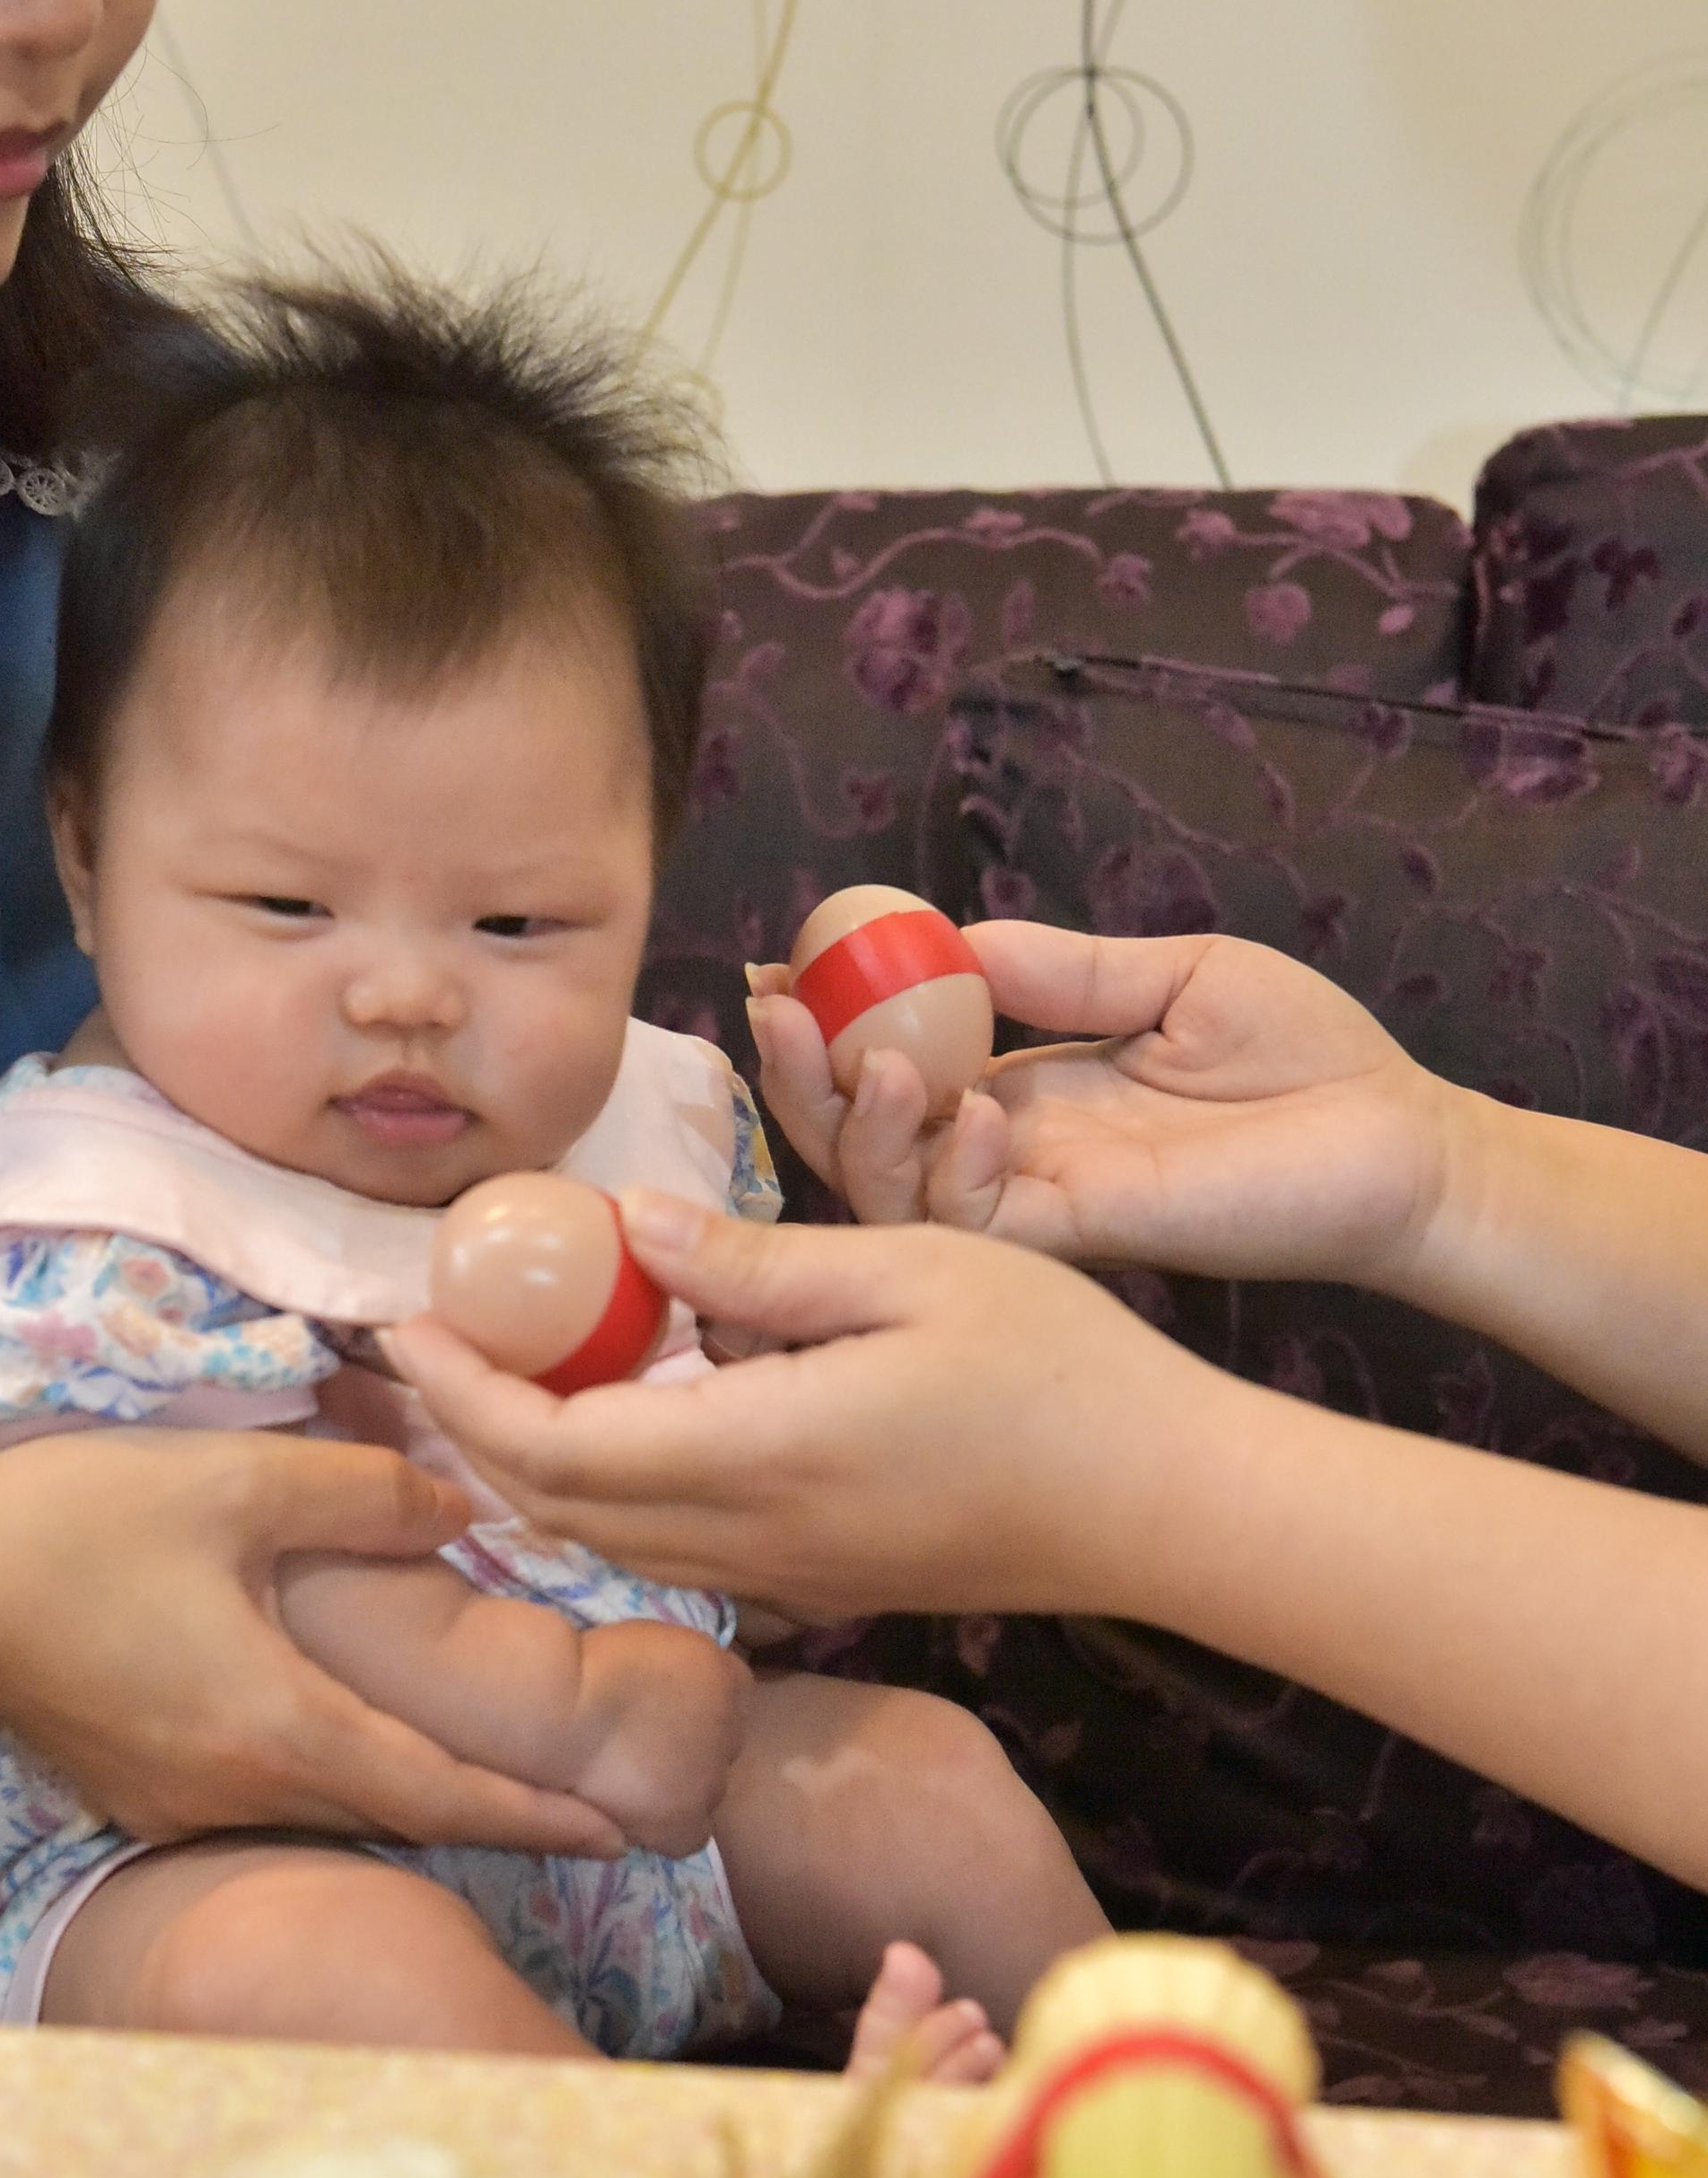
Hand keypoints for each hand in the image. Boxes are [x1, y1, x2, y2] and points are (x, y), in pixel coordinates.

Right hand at [0, 1431, 625, 1855]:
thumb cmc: (76, 1528)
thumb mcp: (238, 1482)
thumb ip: (364, 1496)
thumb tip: (457, 1510)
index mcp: (282, 1731)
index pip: (441, 1797)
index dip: (536, 1814)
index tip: (620, 1830)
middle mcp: (240, 1794)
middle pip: (394, 1814)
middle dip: (491, 1810)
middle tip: (583, 1798)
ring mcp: (179, 1803)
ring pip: (328, 1807)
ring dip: (408, 1791)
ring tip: (488, 1762)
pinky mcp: (136, 1787)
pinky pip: (264, 1794)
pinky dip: (331, 1772)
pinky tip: (348, 1728)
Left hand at [385, 1194, 1224, 1627]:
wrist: (1167, 1507)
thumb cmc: (1058, 1368)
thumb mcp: (908, 1270)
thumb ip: (755, 1265)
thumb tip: (629, 1228)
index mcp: (756, 1457)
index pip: (549, 1447)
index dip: (461, 1391)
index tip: (409, 1317)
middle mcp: (750, 1540)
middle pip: (554, 1509)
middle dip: (468, 1431)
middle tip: (432, 1337)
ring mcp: (787, 1578)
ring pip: (607, 1542)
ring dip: (531, 1466)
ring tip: (503, 1369)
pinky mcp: (824, 1585)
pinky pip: (672, 1551)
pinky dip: (608, 1491)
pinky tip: (622, 1415)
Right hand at [570, 1624, 748, 1860]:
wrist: (556, 1709)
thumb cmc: (588, 1663)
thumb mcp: (653, 1644)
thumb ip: (682, 1672)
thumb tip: (679, 1703)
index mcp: (727, 1676)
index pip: (732, 1696)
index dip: (693, 1706)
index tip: (656, 1708)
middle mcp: (733, 1728)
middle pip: (722, 1745)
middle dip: (689, 1745)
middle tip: (638, 1743)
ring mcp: (712, 1779)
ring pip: (706, 1790)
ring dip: (678, 1786)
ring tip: (627, 1778)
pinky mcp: (687, 1824)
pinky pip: (688, 1835)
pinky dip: (666, 1829)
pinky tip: (632, 1813)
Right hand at [754, 924, 1455, 1289]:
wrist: (1401, 1141)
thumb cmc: (1308, 1060)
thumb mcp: (1175, 975)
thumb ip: (1065, 970)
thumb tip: (950, 938)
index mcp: (1027, 1086)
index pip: (893, 1061)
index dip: (829, 1023)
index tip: (781, 967)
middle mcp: (1014, 1151)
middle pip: (862, 1135)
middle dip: (802, 1077)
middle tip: (775, 1010)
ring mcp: (1042, 1201)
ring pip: (893, 1193)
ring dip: (859, 1128)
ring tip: (873, 1061)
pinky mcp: (1086, 1238)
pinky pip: (980, 1224)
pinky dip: (957, 1171)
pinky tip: (984, 1110)